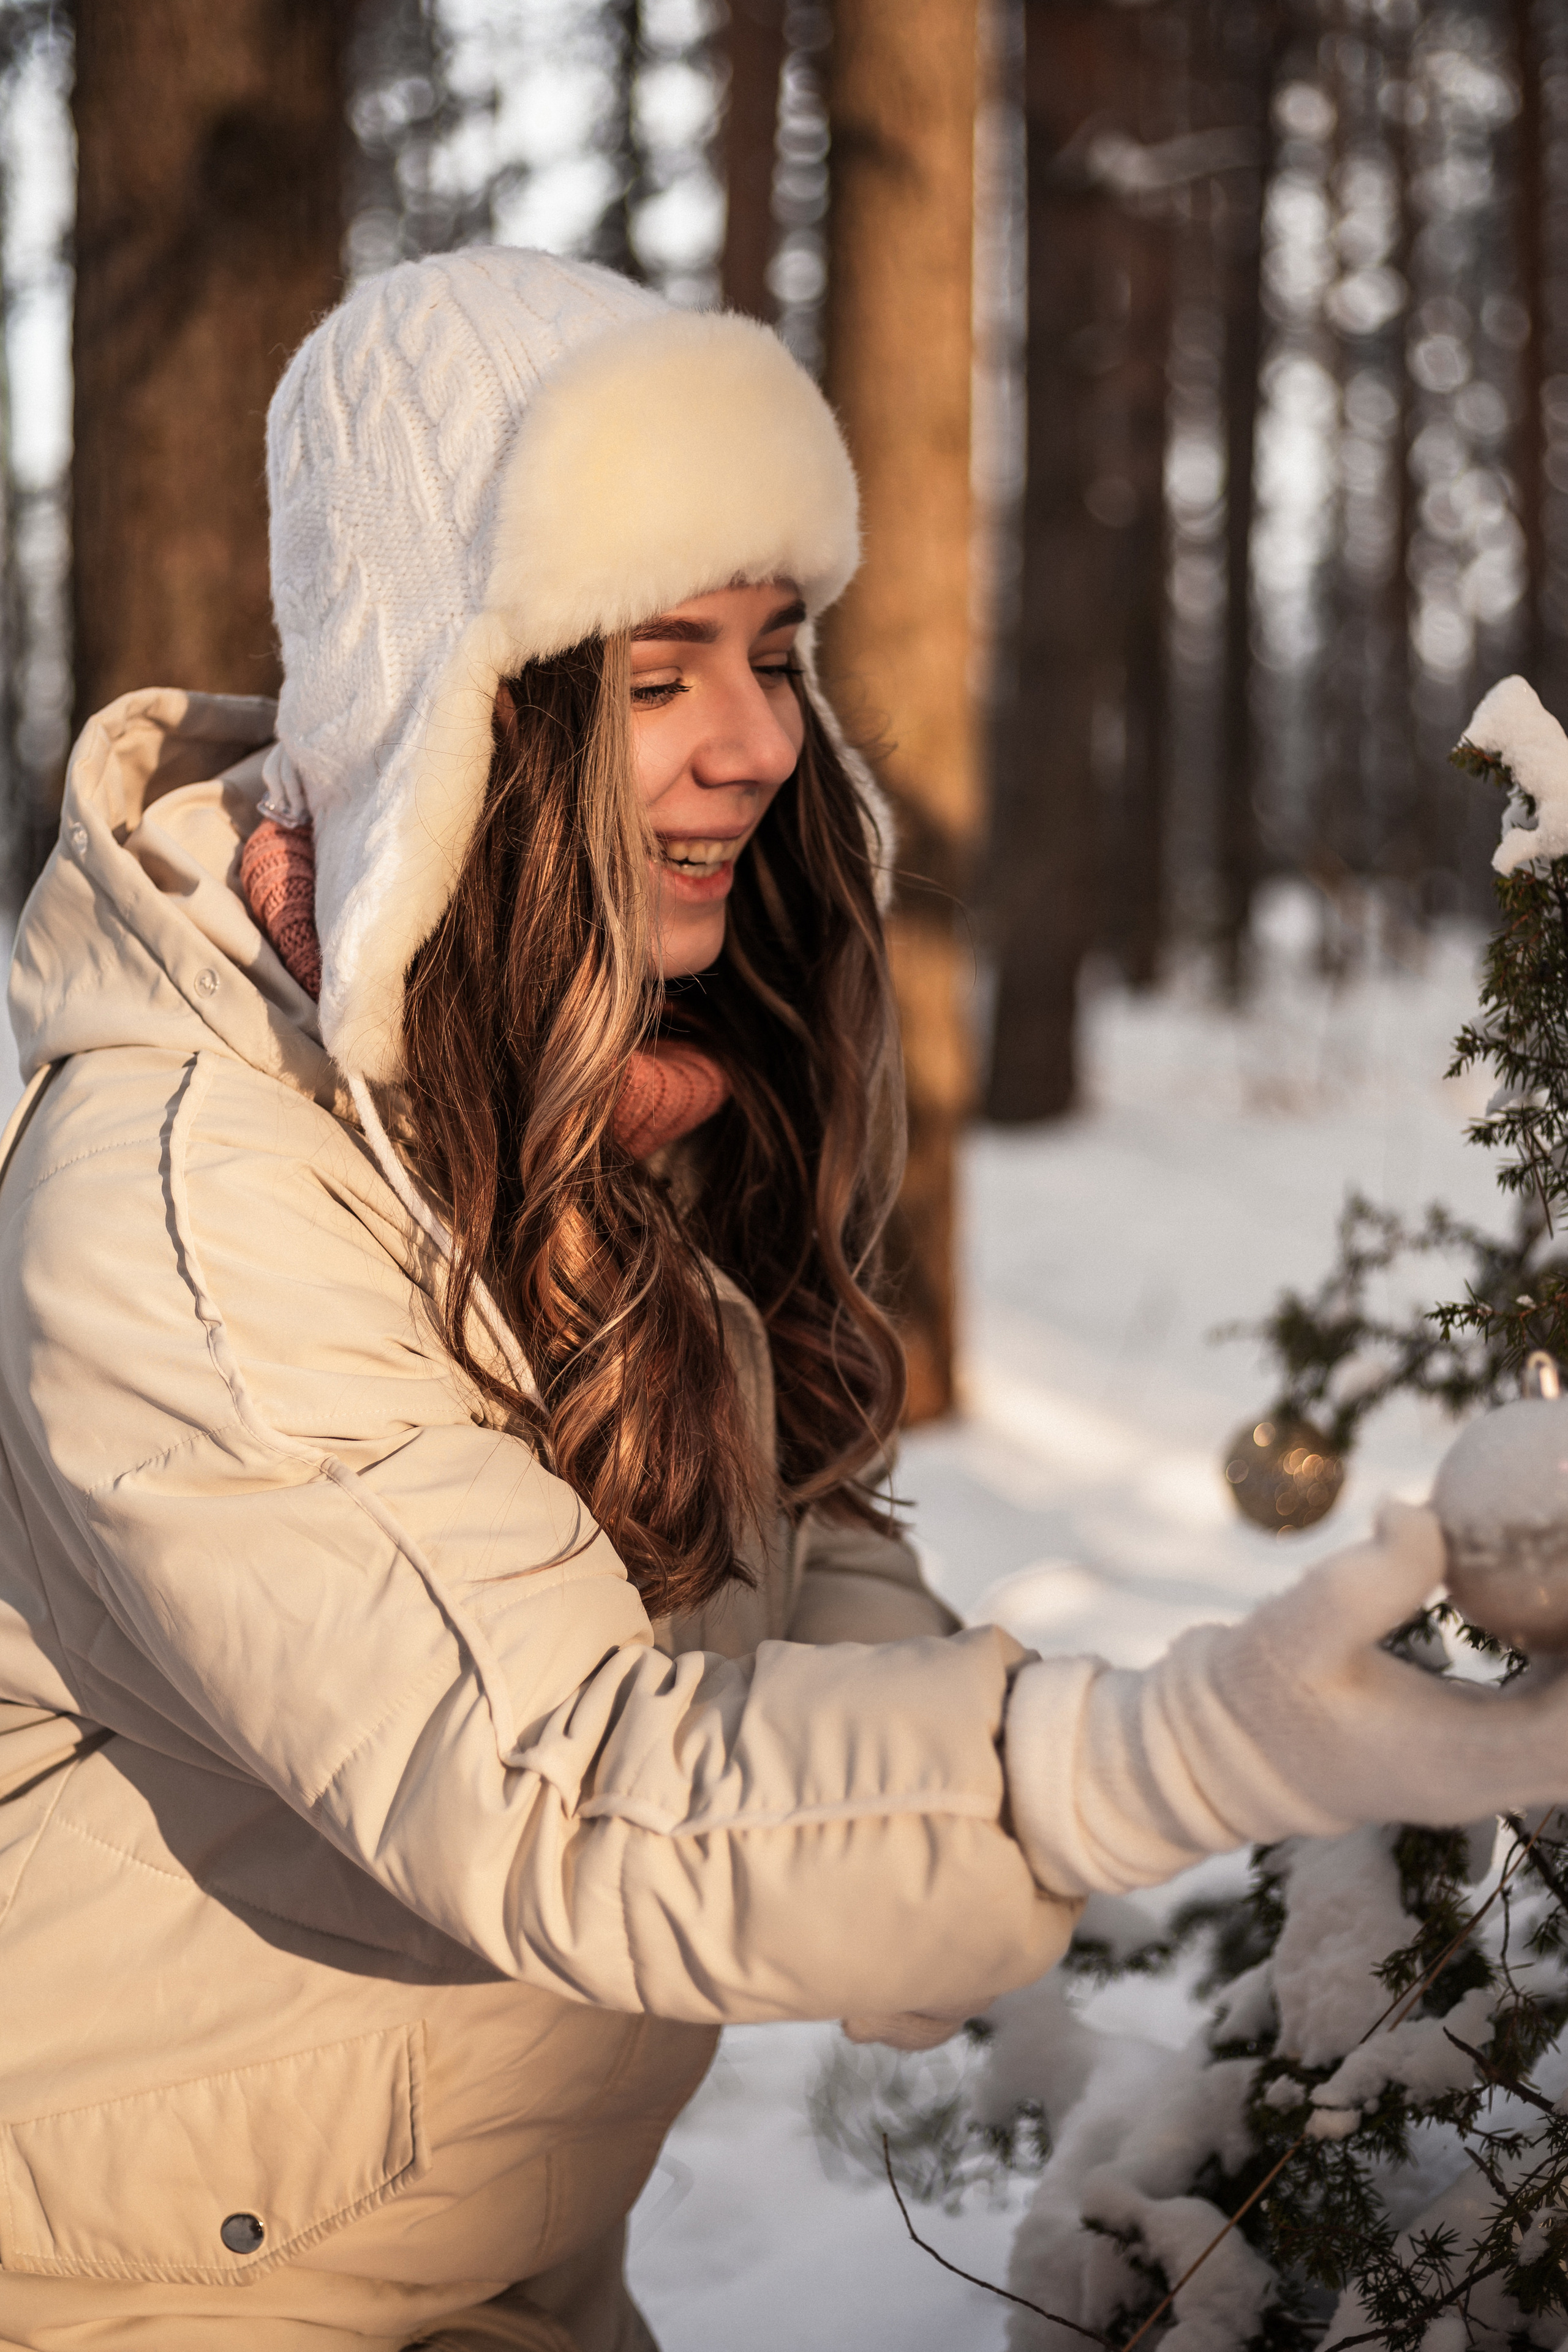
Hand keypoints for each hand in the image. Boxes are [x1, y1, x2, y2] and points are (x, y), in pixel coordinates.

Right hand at [1004, 1502, 1567, 1897]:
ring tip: (1556, 1572)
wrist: (1224, 1759)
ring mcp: (1491, 1768)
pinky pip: (1554, 1709)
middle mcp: (1493, 1776)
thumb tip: (1423, 1512)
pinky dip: (1564, 1658)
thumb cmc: (1257, 1698)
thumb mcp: (1295, 1631)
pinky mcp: (1480, 1744)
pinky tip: (1547, 1594)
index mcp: (1462, 1759)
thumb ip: (1367, 1578)